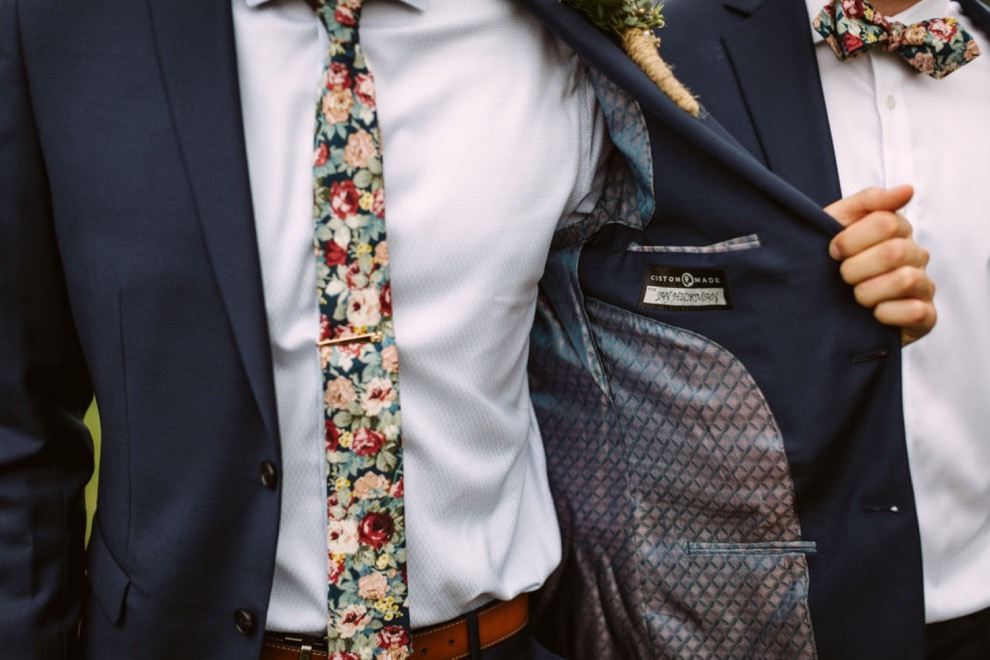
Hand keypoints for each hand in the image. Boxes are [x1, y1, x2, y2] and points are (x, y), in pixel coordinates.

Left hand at [825, 185, 935, 345]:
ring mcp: (923, 285)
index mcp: (898, 230)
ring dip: (868, 292)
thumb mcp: (837, 222)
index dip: (850, 239)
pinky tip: (873, 314)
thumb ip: (869, 201)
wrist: (817, 302)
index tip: (833, 251)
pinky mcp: (925, 316)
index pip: (885, 223)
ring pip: (905, 280)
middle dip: (855, 268)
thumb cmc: (830, 259)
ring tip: (856, 296)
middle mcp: (915, 255)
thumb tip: (907, 190)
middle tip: (843, 277)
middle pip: (894, 252)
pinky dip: (887, 314)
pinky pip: (916, 312)